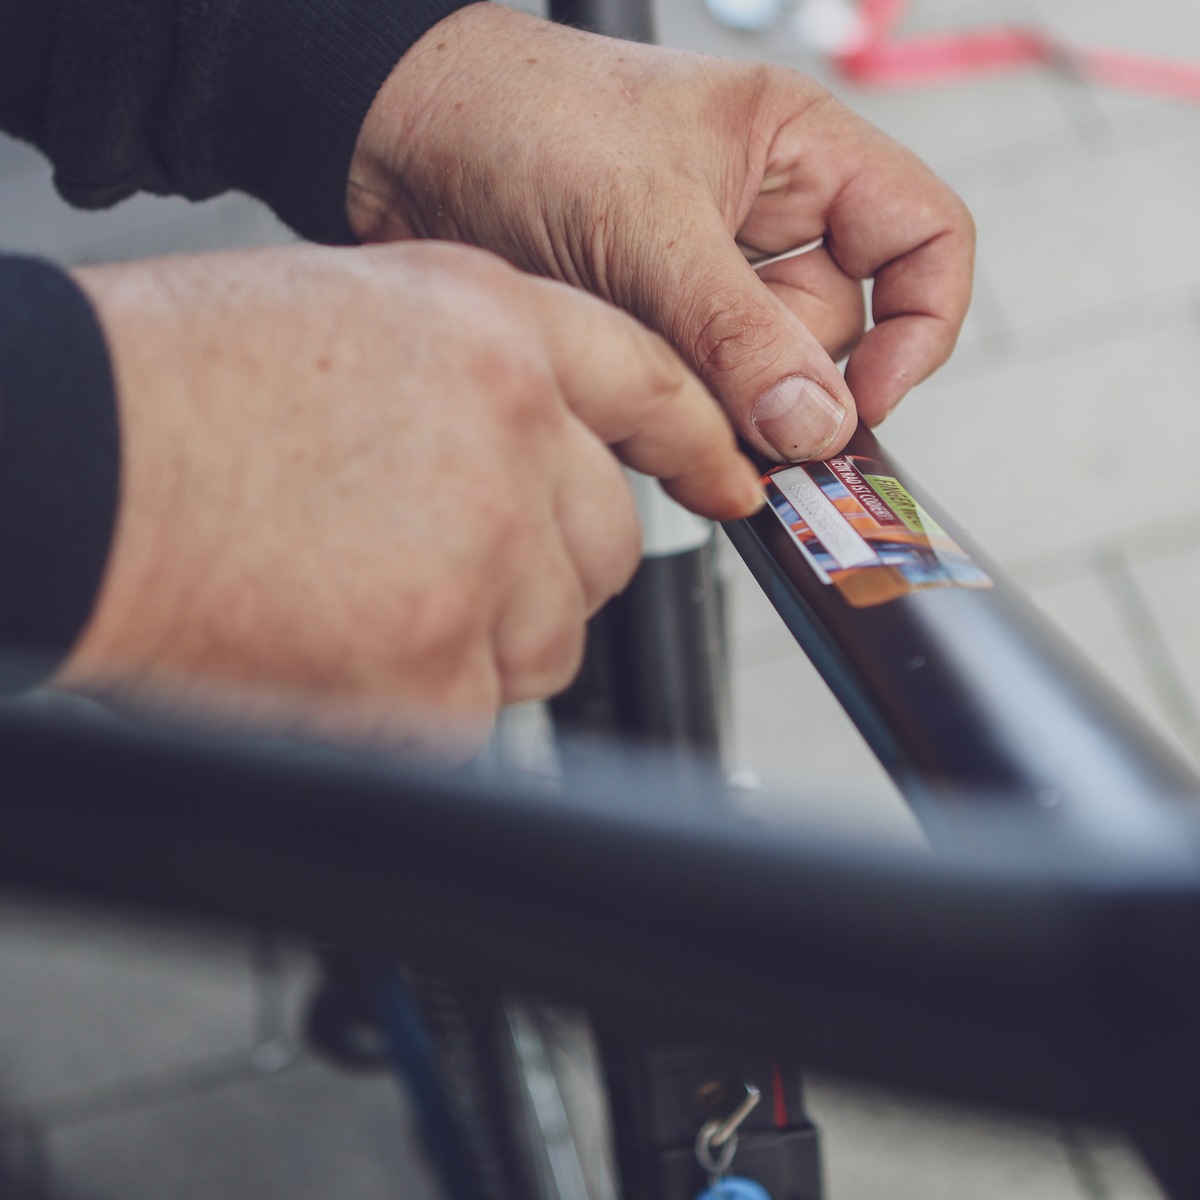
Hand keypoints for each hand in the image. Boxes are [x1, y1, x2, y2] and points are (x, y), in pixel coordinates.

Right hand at [63, 241, 761, 751]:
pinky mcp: (440, 671)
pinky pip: (480, 704)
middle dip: (545, 564)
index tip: (730, 478)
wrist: (70, 465)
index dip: (696, 441)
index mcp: (491, 327)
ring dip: (486, 634)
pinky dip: (423, 694)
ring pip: (555, 634)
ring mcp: (485, 556)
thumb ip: (477, 378)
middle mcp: (511, 431)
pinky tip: (341, 642)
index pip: (650, 384)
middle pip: (608, 540)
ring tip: (367, 594)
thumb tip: (549, 452)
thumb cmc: (178, 388)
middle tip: (447, 558)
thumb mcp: (355, 315)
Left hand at [348, 2, 974, 460]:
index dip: (917, 327)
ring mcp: (709, 281)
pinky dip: (677, 418)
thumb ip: (738, 333)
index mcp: (801, 153)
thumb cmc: (523, 121)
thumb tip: (816, 424)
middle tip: (728, 417)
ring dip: (717, 407)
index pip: (923, 239)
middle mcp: (767, 220)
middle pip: (833, 333)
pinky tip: (633, 402)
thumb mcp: (647, 224)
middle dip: (783, 384)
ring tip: (651, 382)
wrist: (401, 141)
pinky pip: (700, 396)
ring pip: (760, 379)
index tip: (861, 404)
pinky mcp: (658, 327)